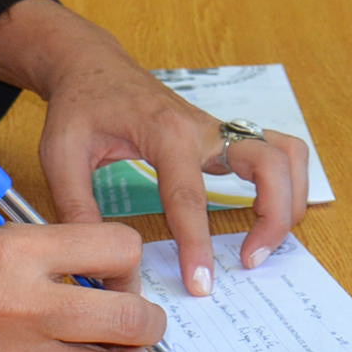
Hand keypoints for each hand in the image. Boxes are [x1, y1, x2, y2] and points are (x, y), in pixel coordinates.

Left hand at [0, 1, 311, 291]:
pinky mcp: (225, 136)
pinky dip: (288, 182)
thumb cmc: (79, 106)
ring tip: (266, 243)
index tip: (201, 285)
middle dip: (272, 217)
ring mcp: (221, 130)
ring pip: (286, 154)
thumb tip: (93, 267)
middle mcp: (204, 129)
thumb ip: (77, 210)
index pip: (190, 197)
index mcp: (165, 133)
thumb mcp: (60, 155)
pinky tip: (271, 213)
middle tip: (250, 261)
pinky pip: (278, 151)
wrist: (93, 66)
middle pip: (269, 165)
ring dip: (290, 199)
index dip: (198, 245)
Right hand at [0, 219, 161, 351]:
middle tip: (133, 307)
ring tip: (117, 344)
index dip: (128, 256)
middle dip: (146, 313)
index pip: (118, 249)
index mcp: (16, 251)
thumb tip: (99, 263)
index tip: (116, 263)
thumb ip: (44, 246)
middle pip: (130, 318)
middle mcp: (23, 307)